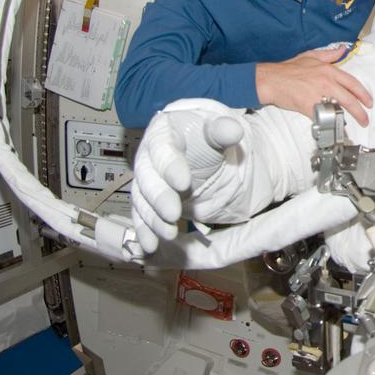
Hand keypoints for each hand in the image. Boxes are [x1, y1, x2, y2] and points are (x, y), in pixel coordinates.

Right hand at [130, 98, 244, 253]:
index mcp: (162, 131)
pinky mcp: (147, 200)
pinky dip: (145, 231)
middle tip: (174, 213)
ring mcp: (146, 179)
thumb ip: (222, 130)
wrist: (202, 148)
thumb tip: (232, 130)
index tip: (184, 182)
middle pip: (147, 176)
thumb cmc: (206, 136)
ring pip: (142, 199)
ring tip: (168, 233)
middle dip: (159, 197)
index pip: (162, 147)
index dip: (170, 165)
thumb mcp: (215, 129)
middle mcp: (148, 155)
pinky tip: (150, 245)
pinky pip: (141, 215)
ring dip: (152, 219)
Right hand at [256, 45, 373, 125]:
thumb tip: (343, 49)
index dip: (363, 94)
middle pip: (349, 99)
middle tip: (365, 119)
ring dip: (344, 119)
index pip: (352, 83)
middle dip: (360, 111)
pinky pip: (322, 117)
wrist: (271, 80)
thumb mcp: (310, 56)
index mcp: (328, 70)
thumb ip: (329, 54)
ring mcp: (317, 95)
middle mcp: (326, 82)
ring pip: (338, 109)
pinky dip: (328, 122)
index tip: (369, 102)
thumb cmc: (288, 69)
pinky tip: (331, 126)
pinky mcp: (308, 107)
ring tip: (348, 125)